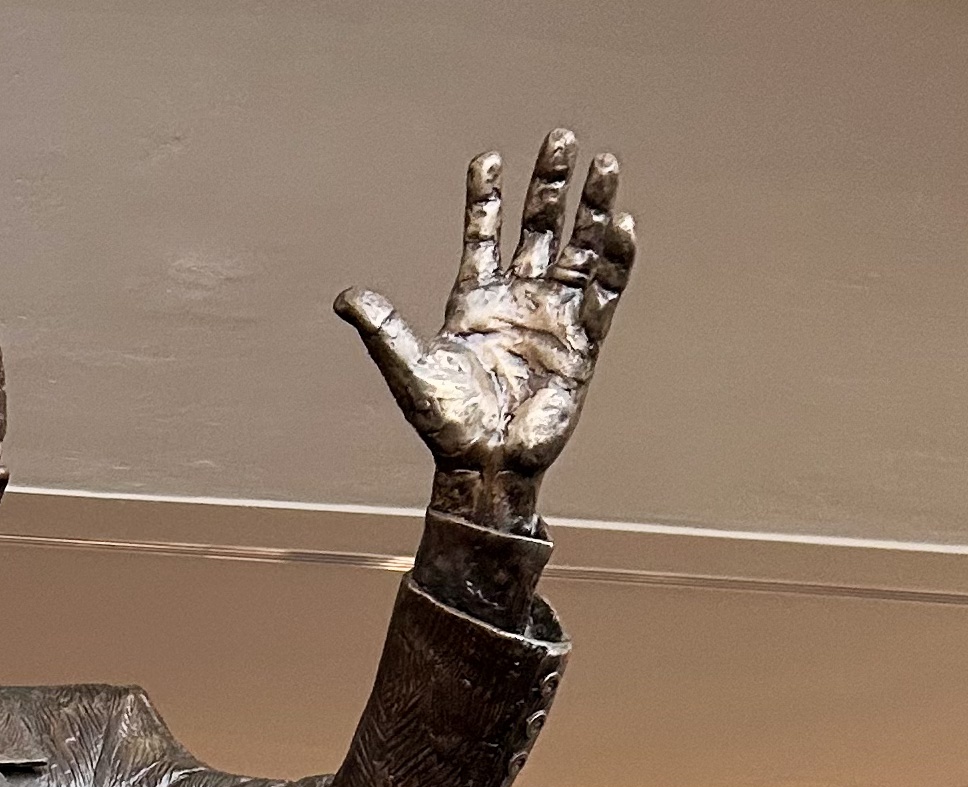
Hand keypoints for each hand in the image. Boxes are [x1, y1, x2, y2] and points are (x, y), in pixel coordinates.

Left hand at [336, 131, 634, 528]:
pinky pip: (604, 293)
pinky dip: (616, 260)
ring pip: (578, 249)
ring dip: (593, 208)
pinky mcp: (581, 343)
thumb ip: (383, 329)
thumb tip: (345, 297)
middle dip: (549, 185)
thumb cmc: (447, 425)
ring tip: (605, 164)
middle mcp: (516, 301)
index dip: (486, 197)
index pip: (484, 234)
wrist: (485, 465)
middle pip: (538, 228)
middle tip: (560, 139)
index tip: (489, 158)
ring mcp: (552, 317)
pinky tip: (622, 226)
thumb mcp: (409, 370)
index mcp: (475, 300)